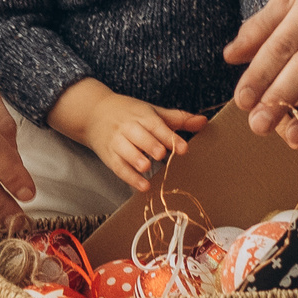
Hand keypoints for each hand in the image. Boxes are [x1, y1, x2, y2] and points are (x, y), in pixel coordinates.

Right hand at [47, 80, 208, 192]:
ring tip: (147, 166)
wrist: (93, 112)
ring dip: (135, 158)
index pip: (157, 125)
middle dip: (149, 144)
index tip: (183, 148)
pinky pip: (118, 167)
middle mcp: (128, 127)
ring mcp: (117, 141)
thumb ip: (178, 119)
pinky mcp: (109, 155)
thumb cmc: (129, 113)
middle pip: (139, 136)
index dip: (169, 137)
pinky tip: (142, 186)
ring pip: (126, 150)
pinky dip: (129, 177)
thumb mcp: (152, 112)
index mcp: (142, 116)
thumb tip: (204, 121)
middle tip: (161, 154)